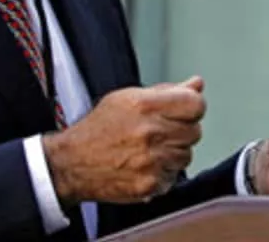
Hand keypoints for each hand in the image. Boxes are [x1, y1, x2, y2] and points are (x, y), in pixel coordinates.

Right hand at [43, 76, 205, 204]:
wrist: (73, 163)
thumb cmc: (99, 128)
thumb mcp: (128, 98)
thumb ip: (167, 90)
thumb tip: (195, 84)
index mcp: (144, 105)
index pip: (195, 104)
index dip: (193, 106)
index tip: (185, 110)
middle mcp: (149, 132)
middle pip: (195, 130)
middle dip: (182, 129)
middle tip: (161, 131)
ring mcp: (151, 160)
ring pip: (187, 154)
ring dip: (174, 151)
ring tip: (151, 148)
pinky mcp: (150, 183)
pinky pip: (175, 176)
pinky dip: (164, 172)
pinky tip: (146, 164)